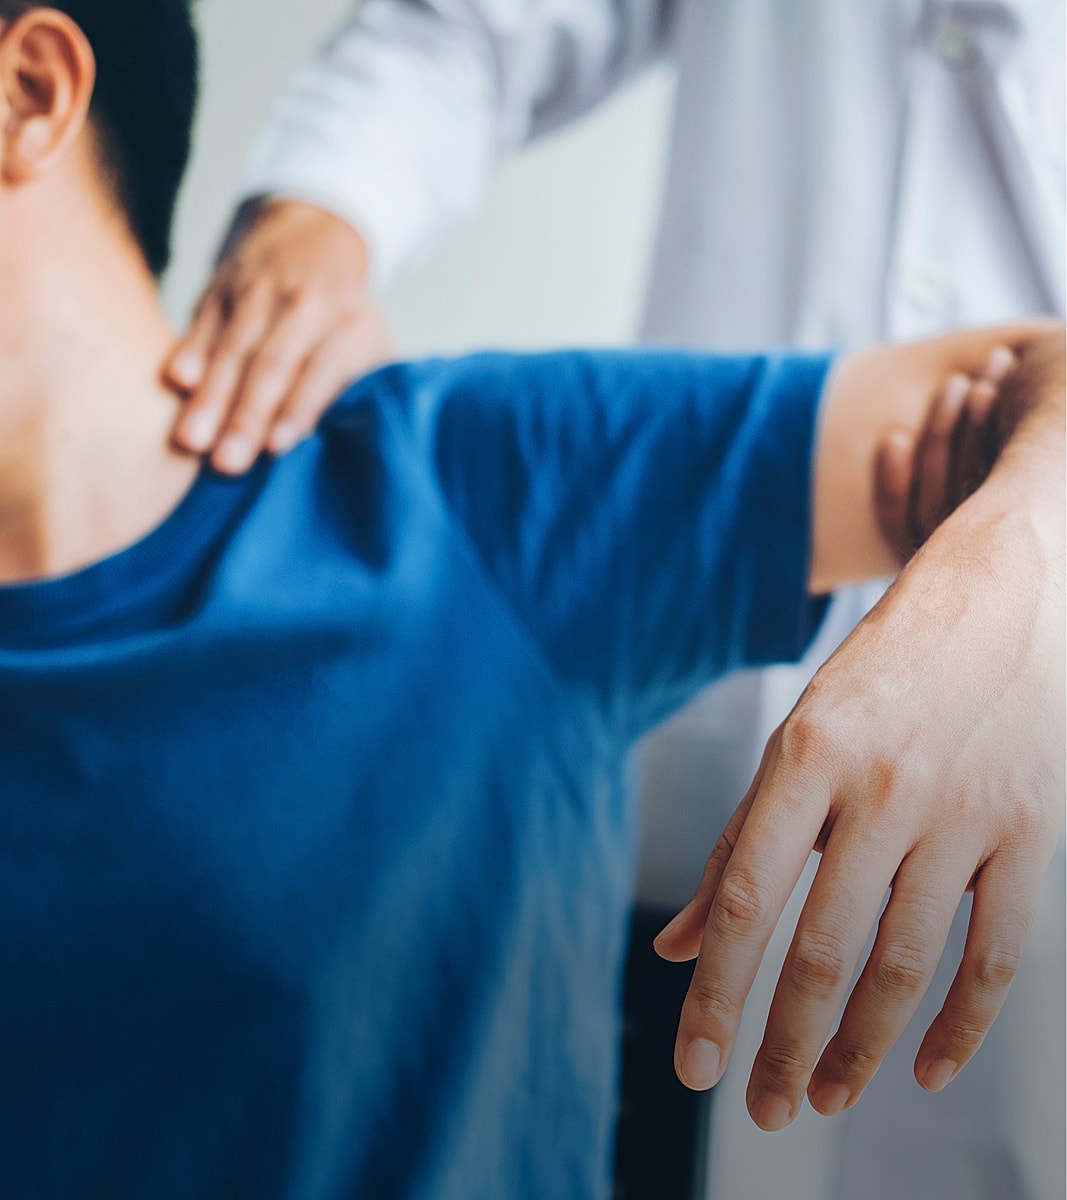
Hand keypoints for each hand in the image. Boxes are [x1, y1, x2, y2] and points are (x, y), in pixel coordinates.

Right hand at [165, 199, 393, 472]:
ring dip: (212, 396)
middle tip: (226, 462)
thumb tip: (362, 446)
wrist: (315, 234)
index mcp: (349, 325)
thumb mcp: (372, 344)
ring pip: (234, 347)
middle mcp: (306, 305)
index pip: (323, 369)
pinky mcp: (221, 288)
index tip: (277, 447)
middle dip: (247, 415)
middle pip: (273, 363)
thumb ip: (368, 388)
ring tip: (191, 440)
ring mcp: (260, 293)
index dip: (300, 407)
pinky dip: (190, 350)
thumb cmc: (346, 317)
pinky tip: (176, 381)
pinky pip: (204, 323)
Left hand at [655, 327, 1064, 1128]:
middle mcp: (882, 788)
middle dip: (782, 1040)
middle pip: (824, 947)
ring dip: (860, 1046)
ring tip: (820, 1097)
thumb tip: (675, 943)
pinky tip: (927, 1071)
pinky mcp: (1030, 833)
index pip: (745, 896)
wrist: (1014, 589)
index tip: (690, 1064)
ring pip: (905, 963)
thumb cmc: (888, 665)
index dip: (714, 988)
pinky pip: (996, 953)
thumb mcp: (800, 732)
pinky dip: (962, 1023)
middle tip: (755, 1106)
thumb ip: (742, 839)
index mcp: (807, 753)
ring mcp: (964, 813)